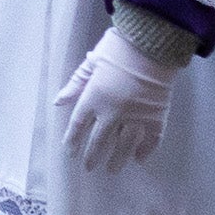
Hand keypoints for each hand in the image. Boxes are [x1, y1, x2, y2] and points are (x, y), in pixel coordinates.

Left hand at [54, 20, 182, 172]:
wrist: (151, 44)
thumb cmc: (117, 49)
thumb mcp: (91, 62)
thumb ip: (75, 84)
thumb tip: (58, 102)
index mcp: (94, 97)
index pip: (78, 125)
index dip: (72, 140)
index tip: (70, 152)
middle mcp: (113, 112)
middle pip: (99, 140)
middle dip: (93, 156)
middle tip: (89, 167)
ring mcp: (136, 117)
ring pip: (124, 145)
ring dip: (117, 159)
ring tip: (112, 170)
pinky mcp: (156, 117)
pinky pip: (151, 139)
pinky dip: (145, 150)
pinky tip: (140, 159)